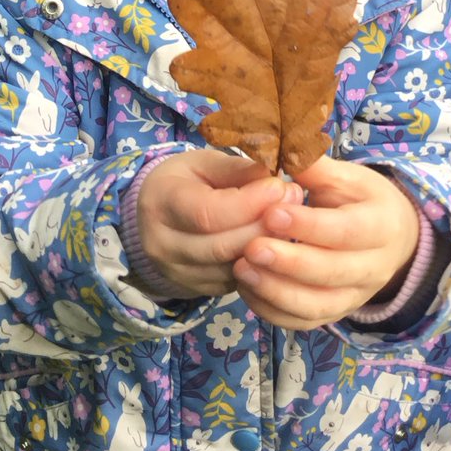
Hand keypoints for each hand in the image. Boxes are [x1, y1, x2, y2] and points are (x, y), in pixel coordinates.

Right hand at [137, 151, 301, 297]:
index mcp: (160, 202)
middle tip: (294, 203)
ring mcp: (176, 272)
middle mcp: (161, 243)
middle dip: (265, 226)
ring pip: (232, 268)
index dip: (249, 204)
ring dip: (268, 247)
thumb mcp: (205, 162)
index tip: (280, 187)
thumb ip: (237, 170)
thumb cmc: (185, 179)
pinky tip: (275, 243)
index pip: (207, 213)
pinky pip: (235, 282)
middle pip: (222, 246)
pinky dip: (260, 265)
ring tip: (290, 222)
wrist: (156, 212)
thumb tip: (274, 180)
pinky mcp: (195, 287)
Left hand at [233, 156, 419, 329]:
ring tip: (241, 270)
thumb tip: (285, 148)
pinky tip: (246, 289)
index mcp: (381, 226)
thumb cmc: (362, 201)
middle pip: (332, 273)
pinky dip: (273, 311)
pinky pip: (303, 322)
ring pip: (317, 306)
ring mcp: (354, 297)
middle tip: (251, 247)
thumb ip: (316, 168)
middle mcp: (374, 268)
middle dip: (289, 263)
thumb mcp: (347, 177)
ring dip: (276, 292)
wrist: (392, 238)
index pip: (346, 231)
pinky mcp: (334, 314)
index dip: (308, 225)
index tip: (271, 213)